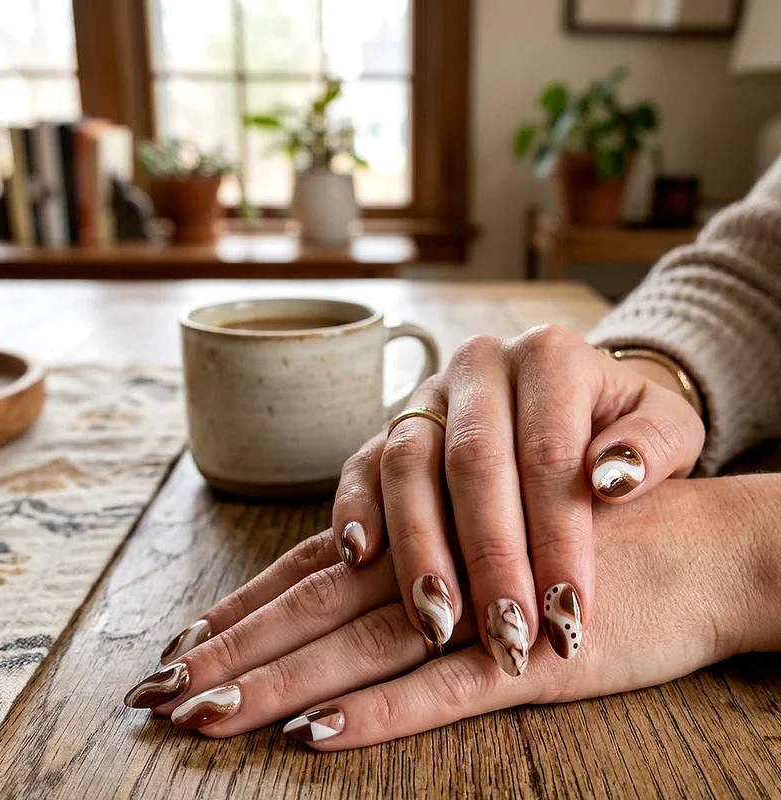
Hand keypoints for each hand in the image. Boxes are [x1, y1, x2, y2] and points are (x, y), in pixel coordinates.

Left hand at [122, 474, 779, 748]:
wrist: (695, 545)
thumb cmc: (592, 536)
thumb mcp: (498, 528)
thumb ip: (429, 547)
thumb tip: (351, 569)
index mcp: (425, 533)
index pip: (315, 569)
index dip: (248, 604)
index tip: (185, 639)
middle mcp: (436, 563)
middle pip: (317, 609)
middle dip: (237, 650)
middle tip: (164, 691)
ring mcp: (480, 613)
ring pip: (359, 649)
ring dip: (281, 683)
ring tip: (212, 716)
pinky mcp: (529, 663)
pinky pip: (443, 691)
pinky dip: (381, 713)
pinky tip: (321, 734)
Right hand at [334, 326, 704, 671]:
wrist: (571, 399)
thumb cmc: (621, 426)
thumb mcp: (665, 426)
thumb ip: (652, 445)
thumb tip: (611, 477)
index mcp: (549, 356)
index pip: (549, 453)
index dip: (556, 539)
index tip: (567, 616)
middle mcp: (479, 365)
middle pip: (473, 460)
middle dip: (487, 556)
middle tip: (503, 634)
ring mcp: (428, 394)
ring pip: (408, 462)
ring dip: (418, 546)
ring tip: (434, 618)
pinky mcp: (393, 424)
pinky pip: (363, 461)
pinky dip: (356, 508)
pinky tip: (360, 558)